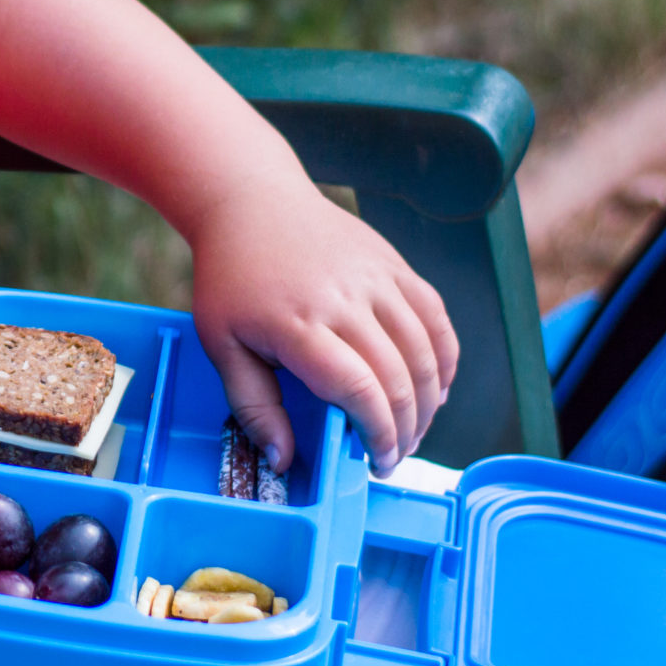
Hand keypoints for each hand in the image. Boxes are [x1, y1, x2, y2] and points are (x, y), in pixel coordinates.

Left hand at [183, 181, 459, 475]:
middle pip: (398, 378)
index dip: (377, 434)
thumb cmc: (232, 278)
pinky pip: (436, 318)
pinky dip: (444, 359)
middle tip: (393, 457)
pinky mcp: (395, 264)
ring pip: (426, 352)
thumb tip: (283, 461)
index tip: (376, 463)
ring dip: (428, 402)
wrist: (252, 203)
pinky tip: (433, 388)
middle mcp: (346, 298)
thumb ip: (253, 406)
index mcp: (299, 323)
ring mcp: (376, 278)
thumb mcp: (221, 344)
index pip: (359, 390)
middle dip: (405, 430)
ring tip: (412, 430)